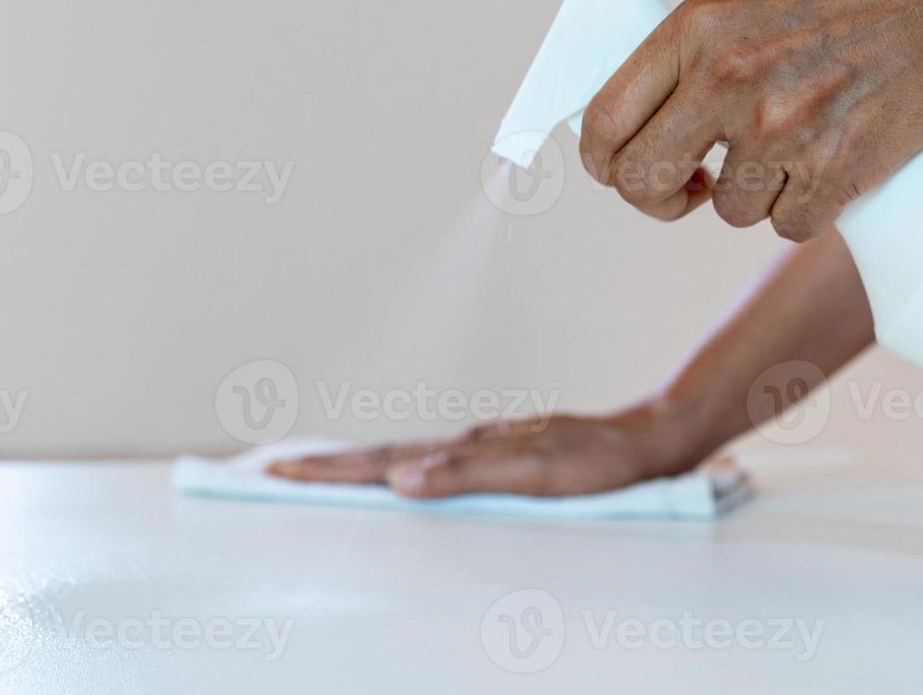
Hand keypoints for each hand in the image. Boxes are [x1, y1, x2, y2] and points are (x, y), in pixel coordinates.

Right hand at [266, 415, 688, 498]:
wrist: (649, 439)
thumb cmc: (599, 464)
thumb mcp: (535, 474)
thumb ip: (467, 475)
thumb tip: (401, 482)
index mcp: (463, 451)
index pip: (379, 462)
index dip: (328, 470)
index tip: (278, 469)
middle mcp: (465, 446)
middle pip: (379, 455)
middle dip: (324, 465)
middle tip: (273, 467)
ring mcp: (480, 448)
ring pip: (403, 456)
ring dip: (355, 465)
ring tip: (317, 470)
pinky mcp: (498, 456)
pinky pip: (432, 463)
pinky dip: (398, 468)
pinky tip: (399, 475)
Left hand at [578, 0, 922, 240]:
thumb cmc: (835, 2)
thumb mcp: (736, 5)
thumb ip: (678, 61)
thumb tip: (624, 128)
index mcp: (693, 32)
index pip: (604, 122)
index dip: (601, 162)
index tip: (619, 170)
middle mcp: (727, 80)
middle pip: (640, 182)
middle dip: (656, 199)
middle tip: (682, 191)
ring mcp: (781, 129)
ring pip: (725, 210)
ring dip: (750, 194)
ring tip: (789, 145)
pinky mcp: (834, 171)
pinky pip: (786, 226)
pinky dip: (803, 208)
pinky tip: (825, 163)